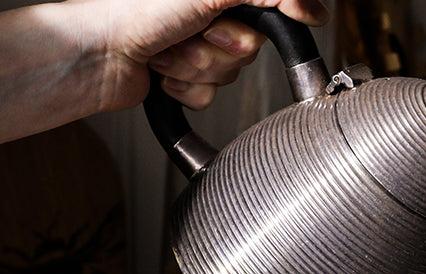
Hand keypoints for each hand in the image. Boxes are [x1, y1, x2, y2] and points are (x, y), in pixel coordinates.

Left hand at [104, 0, 328, 111]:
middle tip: (197, 34)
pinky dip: (187, 88)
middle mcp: (205, 12)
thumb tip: (309, 4)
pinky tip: (163, 71)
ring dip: (199, 68)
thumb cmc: (135, 11)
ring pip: (229, 73)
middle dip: (222, 47)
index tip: (308, 18)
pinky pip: (209, 94)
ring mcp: (194, 43)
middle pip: (252, 45)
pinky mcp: (184, 75)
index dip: (286, 13)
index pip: (269, 6)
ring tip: (169, 52)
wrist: (98, 52)